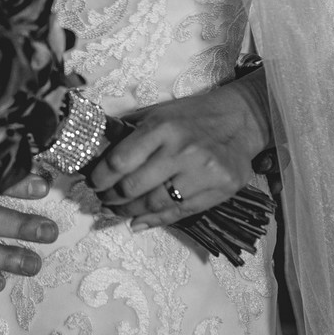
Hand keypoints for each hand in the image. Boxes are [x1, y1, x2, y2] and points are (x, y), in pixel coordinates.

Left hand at [88, 72, 270, 232]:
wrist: (240, 120)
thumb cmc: (192, 116)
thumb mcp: (157, 113)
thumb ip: (128, 130)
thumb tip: (96, 146)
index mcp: (163, 127)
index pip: (121, 160)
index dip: (101, 176)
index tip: (93, 182)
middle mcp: (182, 150)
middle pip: (134, 186)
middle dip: (111, 197)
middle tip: (102, 200)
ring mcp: (203, 172)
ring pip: (155, 204)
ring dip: (129, 212)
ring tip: (117, 212)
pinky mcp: (220, 190)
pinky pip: (179, 213)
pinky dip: (154, 220)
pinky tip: (138, 222)